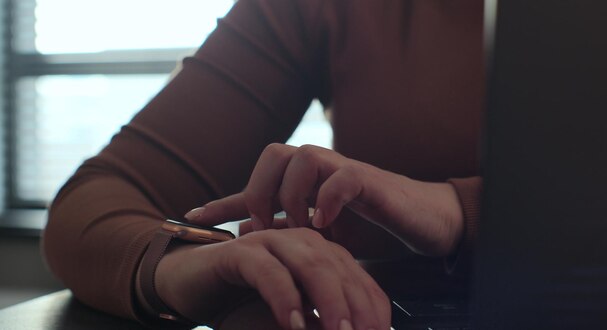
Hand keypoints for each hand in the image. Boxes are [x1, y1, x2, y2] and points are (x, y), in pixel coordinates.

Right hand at [153, 228, 390, 329]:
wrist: (188, 285)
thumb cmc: (242, 305)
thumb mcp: (288, 320)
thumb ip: (314, 326)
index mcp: (320, 256)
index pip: (360, 281)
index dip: (374, 309)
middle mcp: (301, 243)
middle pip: (341, 271)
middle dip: (359, 307)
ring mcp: (271, 243)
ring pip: (311, 265)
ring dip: (330, 301)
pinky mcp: (240, 252)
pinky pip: (269, 271)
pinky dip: (284, 297)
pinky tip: (294, 324)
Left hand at [186, 143, 463, 256]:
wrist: (422, 222)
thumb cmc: (372, 228)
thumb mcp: (322, 239)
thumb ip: (290, 236)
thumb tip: (251, 237)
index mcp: (304, 186)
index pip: (257, 188)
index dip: (224, 202)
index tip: (192, 219)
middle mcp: (320, 172)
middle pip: (273, 154)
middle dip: (260, 190)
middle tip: (265, 225)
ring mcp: (344, 171)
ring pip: (301, 159)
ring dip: (292, 197)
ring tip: (299, 229)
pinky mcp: (369, 180)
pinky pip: (340, 176)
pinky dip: (327, 199)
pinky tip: (326, 225)